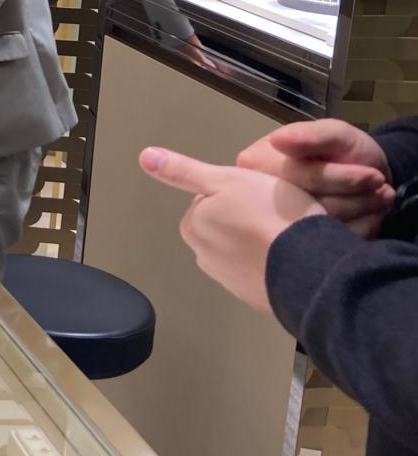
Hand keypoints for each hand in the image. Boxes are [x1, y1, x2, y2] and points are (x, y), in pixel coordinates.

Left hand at [140, 146, 326, 311]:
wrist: (310, 266)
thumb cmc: (268, 214)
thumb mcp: (225, 178)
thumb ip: (183, 170)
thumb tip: (145, 157)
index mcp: (193, 226)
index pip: (211, 200)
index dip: (237, 192)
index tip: (257, 195)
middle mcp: (204, 257)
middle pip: (226, 226)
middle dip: (246, 218)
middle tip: (275, 214)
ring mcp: (230, 282)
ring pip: (244, 250)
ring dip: (260, 242)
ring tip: (286, 234)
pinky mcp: (256, 298)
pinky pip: (262, 272)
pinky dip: (273, 264)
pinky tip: (290, 255)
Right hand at [236, 120, 393, 235]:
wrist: (362, 179)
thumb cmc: (342, 152)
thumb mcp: (334, 134)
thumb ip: (310, 135)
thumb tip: (278, 140)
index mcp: (254, 166)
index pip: (293, 178)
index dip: (336, 179)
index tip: (374, 176)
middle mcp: (256, 198)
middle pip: (307, 207)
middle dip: (353, 198)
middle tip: (381, 189)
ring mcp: (273, 225)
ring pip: (319, 228)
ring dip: (359, 213)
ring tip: (378, 198)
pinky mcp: (295, 245)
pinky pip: (327, 247)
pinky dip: (358, 231)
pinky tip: (368, 216)